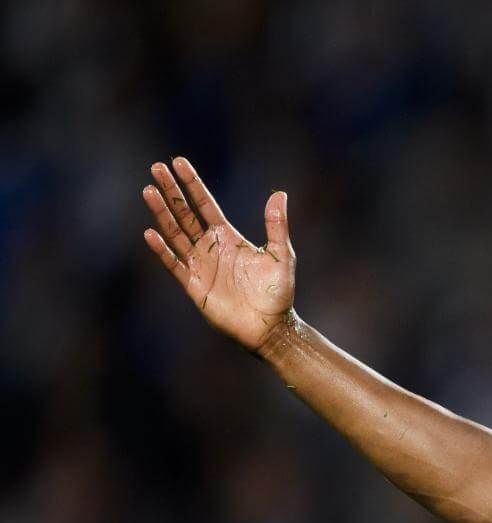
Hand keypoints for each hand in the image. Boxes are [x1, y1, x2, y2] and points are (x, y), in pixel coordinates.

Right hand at [141, 157, 294, 351]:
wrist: (270, 327)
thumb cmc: (278, 292)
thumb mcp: (280, 254)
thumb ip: (277, 225)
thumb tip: (280, 194)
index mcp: (228, 237)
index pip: (205, 204)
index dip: (192, 184)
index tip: (178, 162)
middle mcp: (210, 247)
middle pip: (185, 213)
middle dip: (171, 191)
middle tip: (156, 168)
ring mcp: (199, 265)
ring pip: (175, 233)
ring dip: (162, 213)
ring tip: (148, 191)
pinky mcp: (193, 285)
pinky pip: (174, 264)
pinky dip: (162, 250)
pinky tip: (151, 233)